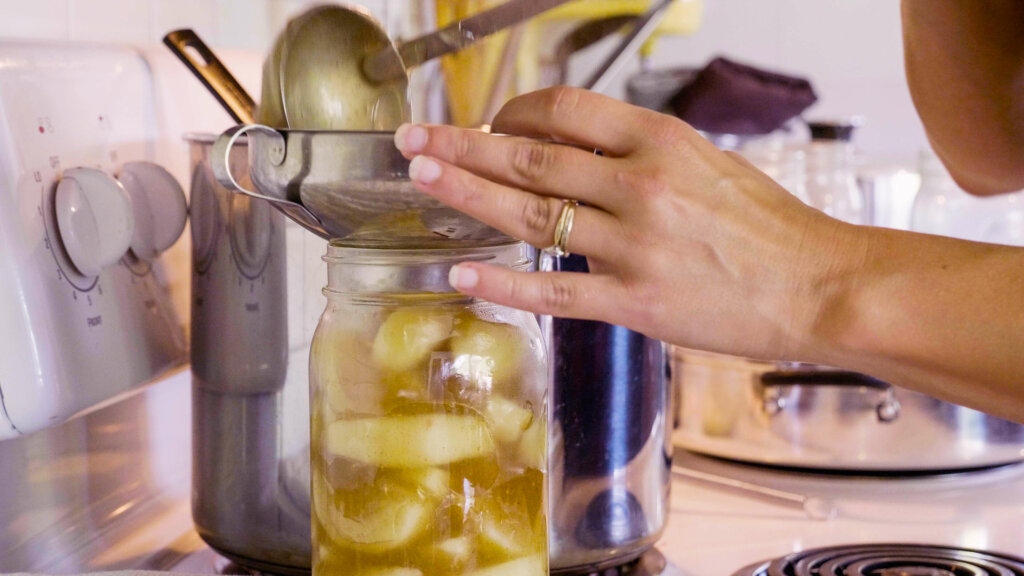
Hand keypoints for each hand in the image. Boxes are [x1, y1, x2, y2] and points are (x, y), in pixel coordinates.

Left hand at [394, 87, 866, 360]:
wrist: (820, 286)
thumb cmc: (768, 227)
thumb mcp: (707, 164)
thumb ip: (639, 156)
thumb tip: (573, 152)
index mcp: (661, 142)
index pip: (564, 111)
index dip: (512, 111)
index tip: (487, 121)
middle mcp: (642, 187)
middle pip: (531, 156)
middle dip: (464, 145)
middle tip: (415, 140)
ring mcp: (634, 247)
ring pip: (531, 215)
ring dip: (467, 195)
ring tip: (423, 180)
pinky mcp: (635, 304)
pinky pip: (554, 291)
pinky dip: (503, 282)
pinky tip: (462, 271)